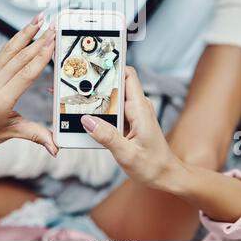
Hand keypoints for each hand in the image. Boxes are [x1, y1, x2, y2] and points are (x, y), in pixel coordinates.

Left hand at [0, 14, 57, 156]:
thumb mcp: (10, 133)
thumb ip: (36, 135)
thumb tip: (55, 146)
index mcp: (2, 99)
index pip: (26, 74)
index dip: (41, 57)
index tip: (52, 42)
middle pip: (21, 57)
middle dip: (39, 40)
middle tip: (54, 26)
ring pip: (12, 49)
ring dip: (27, 32)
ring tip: (41, 18)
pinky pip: (6, 51)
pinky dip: (18, 38)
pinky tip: (27, 30)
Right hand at [81, 67, 179, 187]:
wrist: (166, 176)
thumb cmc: (153, 166)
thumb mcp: (127, 154)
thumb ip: (107, 137)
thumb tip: (87, 120)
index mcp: (139, 108)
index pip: (127, 75)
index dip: (112, 66)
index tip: (93, 64)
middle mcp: (137, 106)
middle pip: (114, 85)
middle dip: (95, 84)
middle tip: (74, 86)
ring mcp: (132, 113)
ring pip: (111, 98)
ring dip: (94, 100)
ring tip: (75, 101)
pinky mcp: (128, 121)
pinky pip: (111, 110)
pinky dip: (98, 112)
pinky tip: (85, 118)